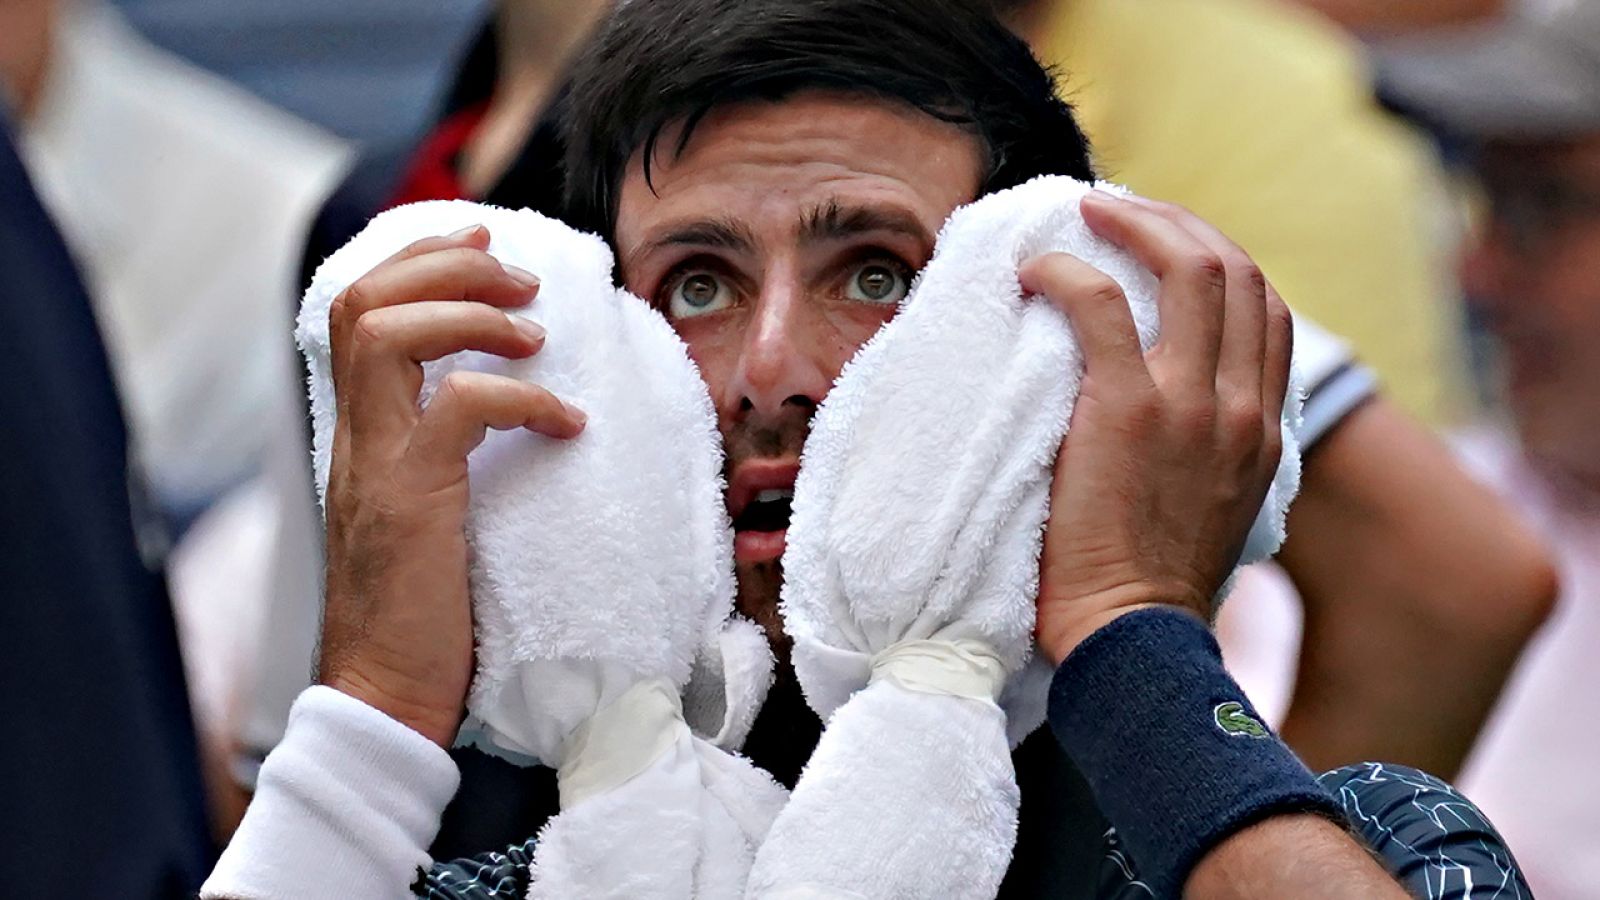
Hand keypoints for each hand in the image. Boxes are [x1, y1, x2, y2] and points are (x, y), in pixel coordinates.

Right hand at [318, 225, 587, 745]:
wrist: (385, 698)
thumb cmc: (422, 615)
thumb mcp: (427, 513)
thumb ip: (443, 455)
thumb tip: (507, 410)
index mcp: (361, 435)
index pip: (359, 310)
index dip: (419, 259)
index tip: (485, 240)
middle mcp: (356, 438)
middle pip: (366, 300)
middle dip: (448, 263)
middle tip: (523, 273)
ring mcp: (375, 465)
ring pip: (388, 333)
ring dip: (472, 313)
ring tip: (538, 332)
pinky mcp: (410, 502)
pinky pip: (459, 409)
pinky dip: (521, 398)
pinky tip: (567, 421)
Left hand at [1024, 193, 1292, 664]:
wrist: (1134, 638)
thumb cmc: (1152, 584)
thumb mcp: (1215, 507)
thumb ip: (1211, 449)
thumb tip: (1168, 407)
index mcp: (1266, 426)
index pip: (1267, 307)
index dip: (1217, 256)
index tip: (1167, 242)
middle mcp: (1241, 404)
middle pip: (1233, 268)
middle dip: (1176, 222)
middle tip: (1119, 209)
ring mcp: (1191, 403)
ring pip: (1186, 267)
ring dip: (1132, 224)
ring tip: (1083, 213)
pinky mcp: (1128, 409)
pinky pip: (1100, 304)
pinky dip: (1066, 272)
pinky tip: (1034, 272)